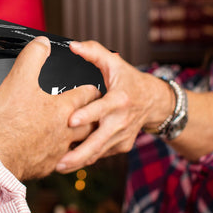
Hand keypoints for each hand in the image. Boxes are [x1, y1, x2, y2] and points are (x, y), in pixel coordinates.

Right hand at [0, 37, 99, 179]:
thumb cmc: (9, 120)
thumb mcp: (19, 78)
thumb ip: (33, 56)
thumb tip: (43, 43)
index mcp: (64, 107)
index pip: (88, 95)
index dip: (90, 89)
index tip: (92, 88)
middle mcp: (67, 130)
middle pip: (91, 122)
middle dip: (92, 115)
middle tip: (92, 111)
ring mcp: (59, 150)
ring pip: (80, 143)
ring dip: (82, 137)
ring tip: (80, 133)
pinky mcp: (48, 165)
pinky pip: (63, 160)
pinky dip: (63, 156)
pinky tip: (57, 154)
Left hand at [56, 40, 171, 172]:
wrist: (154, 102)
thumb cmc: (130, 81)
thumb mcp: (114, 63)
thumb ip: (93, 52)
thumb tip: (73, 46)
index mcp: (119, 100)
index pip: (102, 109)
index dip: (87, 115)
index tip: (71, 121)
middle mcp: (121, 121)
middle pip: (99, 142)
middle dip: (79, 154)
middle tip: (59, 161)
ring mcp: (121, 136)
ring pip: (98, 153)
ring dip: (78, 161)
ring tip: (58, 166)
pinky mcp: (120, 146)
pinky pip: (100, 154)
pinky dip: (85, 158)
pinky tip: (68, 162)